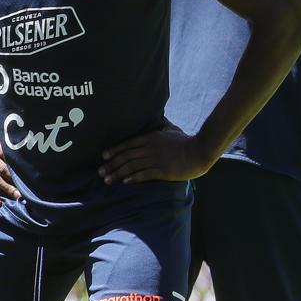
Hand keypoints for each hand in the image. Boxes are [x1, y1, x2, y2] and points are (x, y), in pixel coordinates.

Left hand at [99, 123, 213, 183]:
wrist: (200, 151)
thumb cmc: (186, 141)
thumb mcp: (172, 129)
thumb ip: (163, 124)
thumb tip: (160, 117)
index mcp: (151, 138)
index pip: (127, 144)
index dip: (114, 150)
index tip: (104, 156)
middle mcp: (150, 148)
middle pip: (126, 156)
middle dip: (111, 164)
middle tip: (100, 171)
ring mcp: (156, 159)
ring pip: (131, 166)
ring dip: (117, 173)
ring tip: (107, 180)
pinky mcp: (163, 170)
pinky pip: (144, 174)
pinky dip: (133, 178)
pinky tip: (125, 182)